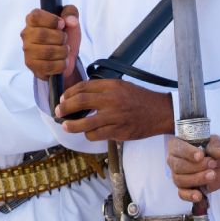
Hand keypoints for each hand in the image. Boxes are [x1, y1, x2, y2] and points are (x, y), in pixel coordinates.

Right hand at [22, 6, 79, 79]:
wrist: (65, 56)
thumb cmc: (64, 36)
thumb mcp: (71, 20)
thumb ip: (71, 12)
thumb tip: (70, 21)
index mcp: (32, 20)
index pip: (36, 16)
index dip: (52, 20)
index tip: (62, 24)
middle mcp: (26, 34)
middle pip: (42, 35)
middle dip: (60, 38)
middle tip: (64, 39)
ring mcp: (27, 51)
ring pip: (47, 52)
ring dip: (62, 52)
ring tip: (64, 50)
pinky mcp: (32, 65)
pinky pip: (49, 66)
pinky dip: (61, 64)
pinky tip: (62, 61)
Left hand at [56, 80, 173, 142]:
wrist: (161, 112)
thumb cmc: (139, 98)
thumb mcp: (121, 86)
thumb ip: (102, 89)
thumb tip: (78, 95)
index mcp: (111, 86)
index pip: (83, 87)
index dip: (69, 93)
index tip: (62, 99)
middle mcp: (112, 100)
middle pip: (80, 102)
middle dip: (65, 107)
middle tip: (58, 112)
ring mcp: (115, 117)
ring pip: (86, 123)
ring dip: (72, 125)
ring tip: (65, 126)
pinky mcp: (119, 131)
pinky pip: (97, 135)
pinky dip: (89, 134)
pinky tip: (88, 133)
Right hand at [166, 135, 219, 201]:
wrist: (219, 165)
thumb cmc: (213, 151)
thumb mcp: (217, 144)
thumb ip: (218, 147)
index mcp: (177, 145)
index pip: (178, 148)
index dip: (188, 153)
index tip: (200, 156)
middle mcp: (173, 160)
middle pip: (178, 166)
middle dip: (196, 167)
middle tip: (213, 164)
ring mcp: (177, 175)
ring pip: (180, 180)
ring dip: (197, 179)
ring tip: (212, 175)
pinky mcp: (183, 188)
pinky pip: (182, 194)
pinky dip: (190, 195)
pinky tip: (199, 195)